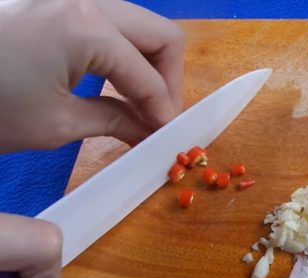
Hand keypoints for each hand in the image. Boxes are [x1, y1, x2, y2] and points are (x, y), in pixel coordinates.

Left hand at [0, 0, 184, 152]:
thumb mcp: (55, 124)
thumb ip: (115, 121)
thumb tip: (149, 130)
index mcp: (88, 27)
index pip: (150, 75)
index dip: (164, 111)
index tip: (166, 139)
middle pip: (158, 33)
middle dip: (166, 79)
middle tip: (156, 117)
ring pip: (133, 23)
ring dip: (142, 62)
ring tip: (132, 103)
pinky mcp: (46, 0)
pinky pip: (102, 20)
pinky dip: (115, 51)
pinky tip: (104, 81)